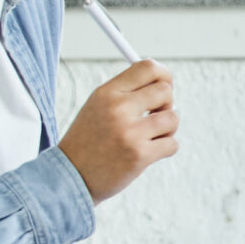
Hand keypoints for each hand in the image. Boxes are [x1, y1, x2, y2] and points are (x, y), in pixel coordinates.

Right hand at [61, 60, 178, 200]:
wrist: (71, 176)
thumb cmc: (89, 140)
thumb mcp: (98, 106)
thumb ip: (127, 92)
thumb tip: (165, 82)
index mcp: (107, 92)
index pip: (147, 67)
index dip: (164, 75)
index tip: (165, 86)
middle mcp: (118, 108)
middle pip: (166, 91)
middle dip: (166, 104)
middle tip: (154, 117)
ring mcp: (129, 132)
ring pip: (173, 118)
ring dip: (167, 129)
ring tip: (150, 137)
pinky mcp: (139, 155)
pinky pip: (172, 144)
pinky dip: (165, 149)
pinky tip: (147, 152)